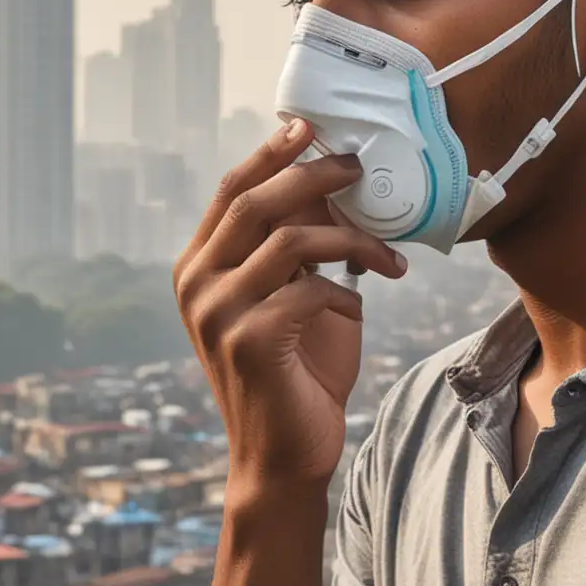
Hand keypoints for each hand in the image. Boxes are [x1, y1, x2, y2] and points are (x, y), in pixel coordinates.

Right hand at [174, 118, 407, 489]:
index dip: (270, 154)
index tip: (310, 126)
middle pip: (254, 203)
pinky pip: (308, 290)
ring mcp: (216, 314)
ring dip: (351, 241)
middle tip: (360, 167)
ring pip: (289, 242)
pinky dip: (344, 294)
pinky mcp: (248, 343)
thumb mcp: (295, 297)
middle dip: (312, 176)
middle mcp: (195, 284)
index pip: (230, 192)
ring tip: (389, 257)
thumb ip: (300, 248)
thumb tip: (330, 185)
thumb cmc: (297, 373)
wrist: (284, 459)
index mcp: (198, 267)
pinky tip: (359, 308)